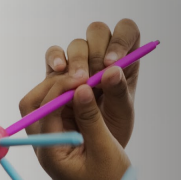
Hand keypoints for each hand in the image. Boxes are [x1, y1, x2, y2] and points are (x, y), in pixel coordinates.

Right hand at [19, 19, 140, 148]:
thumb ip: (118, 93)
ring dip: (76, 61)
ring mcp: (79, 60)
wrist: (88, 149)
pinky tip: (58, 71)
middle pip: (97, 32)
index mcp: (125, 59)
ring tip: (78, 82)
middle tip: (92, 77)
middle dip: (96, 53)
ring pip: (77, 44)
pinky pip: (53, 54)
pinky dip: (55, 59)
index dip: (121, 39)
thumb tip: (111, 71)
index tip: (113, 62)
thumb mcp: (122, 114)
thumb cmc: (111, 130)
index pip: (127, 30)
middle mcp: (102, 54)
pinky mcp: (57, 70)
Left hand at [27, 77, 135, 179]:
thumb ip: (91, 118)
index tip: (84, 76)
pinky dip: (71, 96)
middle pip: (35, 104)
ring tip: (88, 80)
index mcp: (50, 152)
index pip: (44, 111)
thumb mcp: (104, 149)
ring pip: (45, 103)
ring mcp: (52, 139)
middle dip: (55, 85)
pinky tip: (89, 90)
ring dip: (63, 89)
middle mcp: (44, 144)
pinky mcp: (63, 135)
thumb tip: (81, 88)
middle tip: (83, 75)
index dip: (62, 88)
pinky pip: (59, 109)